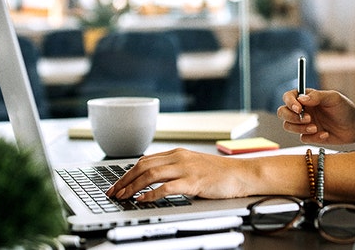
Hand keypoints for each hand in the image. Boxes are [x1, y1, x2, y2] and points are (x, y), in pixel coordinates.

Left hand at [106, 148, 250, 201]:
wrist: (242, 174)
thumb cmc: (219, 173)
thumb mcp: (193, 165)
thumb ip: (174, 168)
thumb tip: (153, 177)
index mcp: (177, 153)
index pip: (145, 160)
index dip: (127, 173)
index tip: (117, 184)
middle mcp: (179, 158)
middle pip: (143, 166)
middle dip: (124, 180)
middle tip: (113, 192)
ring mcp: (186, 168)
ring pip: (151, 174)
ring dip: (133, 187)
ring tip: (123, 197)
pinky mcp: (193, 182)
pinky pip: (166, 187)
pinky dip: (151, 194)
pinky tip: (142, 201)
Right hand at [278, 89, 354, 144]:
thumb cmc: (345, 109)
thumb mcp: (334, 98)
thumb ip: (318, 96)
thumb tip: (301, 99)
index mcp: (306, 98)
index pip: (288, 97)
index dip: (290, 102)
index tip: (299, 108)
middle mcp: (302, 110)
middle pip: (283, 112)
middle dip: (291, 117)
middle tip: (307, 119)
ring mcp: (304, 123)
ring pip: (288, 126)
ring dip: (299, 128)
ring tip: (315, 128)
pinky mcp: (309, 136)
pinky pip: (302, 138)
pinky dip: (313, 137)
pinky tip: (325, 134)